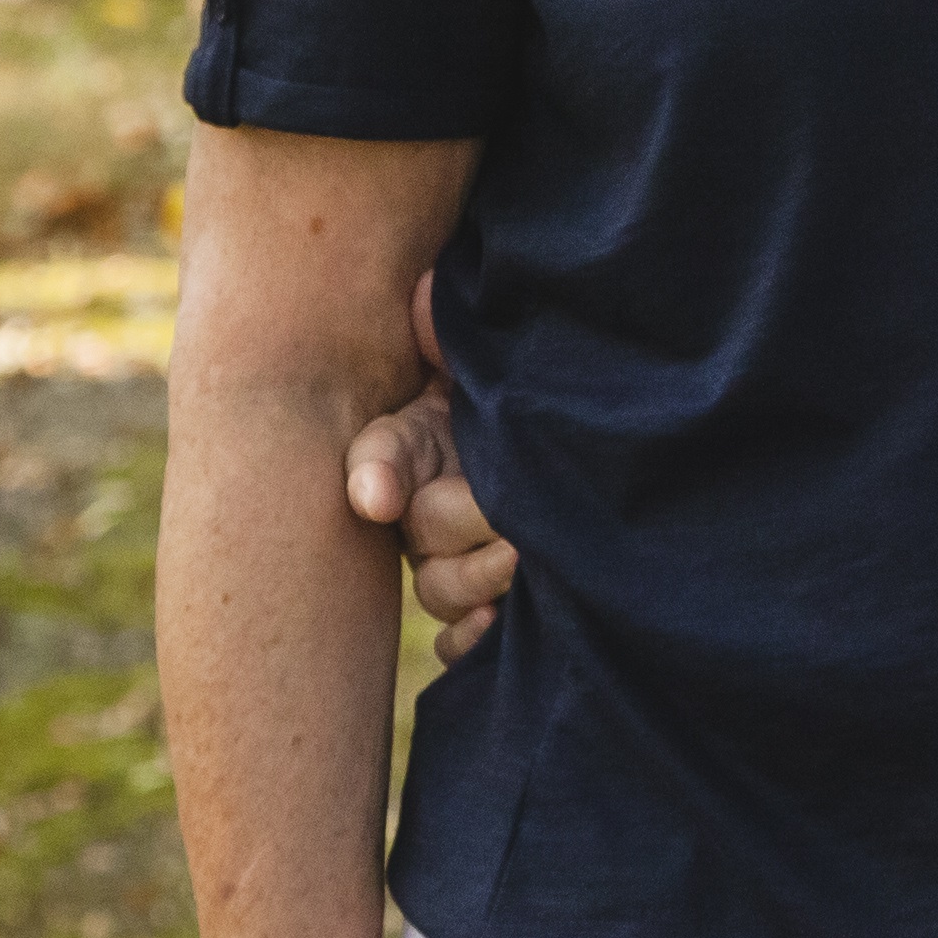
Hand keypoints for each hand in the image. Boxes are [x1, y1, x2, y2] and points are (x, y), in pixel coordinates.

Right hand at [342, 282, 520, 664]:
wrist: (561, 436)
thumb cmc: (517, 394)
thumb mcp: (486, 362)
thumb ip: (453, 336)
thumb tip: (428, 294)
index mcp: (414, 443)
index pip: (378, 456)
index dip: (377, 474)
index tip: (378, 497)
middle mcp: (421, 507)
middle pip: (423, 530)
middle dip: (472, 523)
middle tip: (525, 520)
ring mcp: (447, 560)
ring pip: (440, 590)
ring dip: (484, 579)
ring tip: (530, 557)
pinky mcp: (477, 606)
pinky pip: (456, 643)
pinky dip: (472, 641)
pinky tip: (497, 628)